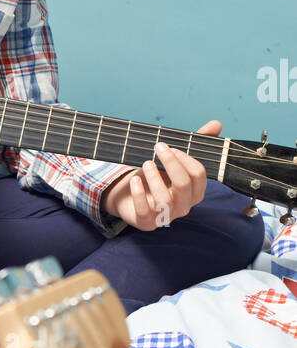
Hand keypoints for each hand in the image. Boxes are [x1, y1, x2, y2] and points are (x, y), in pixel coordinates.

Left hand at [100, 120, 221, 229]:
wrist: (132, 198)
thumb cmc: (158, 178)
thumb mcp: (176, 159)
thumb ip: (196, 143)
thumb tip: (217, 124)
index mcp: (195, 191)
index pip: (199, 175)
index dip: (185, 158)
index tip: (171, 146)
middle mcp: (184, 206)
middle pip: (184, 185)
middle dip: (171, 163)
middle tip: (158, 147)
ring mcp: (165, 217)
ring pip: (164, 200)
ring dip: (154, 178)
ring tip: (146, 163)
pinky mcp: (147, 223)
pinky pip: (144, 212)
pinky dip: (139, 194)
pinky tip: (134, 179)